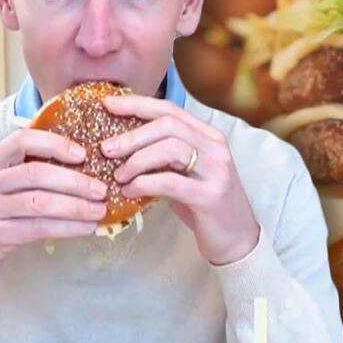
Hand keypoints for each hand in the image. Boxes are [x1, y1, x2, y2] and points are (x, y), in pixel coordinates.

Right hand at [0, 130, 107, 290]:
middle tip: (102, 189)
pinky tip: (85, 227)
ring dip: (76, 206)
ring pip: (40, 202)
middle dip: (76, 181)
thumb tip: (80, 167)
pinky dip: (67, 227)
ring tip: (100, 210)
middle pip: (37, 173)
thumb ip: (25, 173)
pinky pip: (38, 228)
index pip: (23, 140)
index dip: (56, 144)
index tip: (83, 154)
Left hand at [100, 94, 259, 265]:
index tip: (108, 104)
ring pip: (170, 148)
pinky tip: (130, 192)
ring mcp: (216, 170)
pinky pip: (170, 181)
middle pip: (168, 124)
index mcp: (208, 136)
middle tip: (106, 149)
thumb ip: (163, 157)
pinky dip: (144, 183)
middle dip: (132, 135)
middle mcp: (215, 147)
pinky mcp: (210, 195)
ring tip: (119, 176)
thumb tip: (119, 143)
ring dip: (136, 160)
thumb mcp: (184, 174)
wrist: (236, 238)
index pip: (170, 110)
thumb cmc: (204, 205)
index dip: (137, 104)